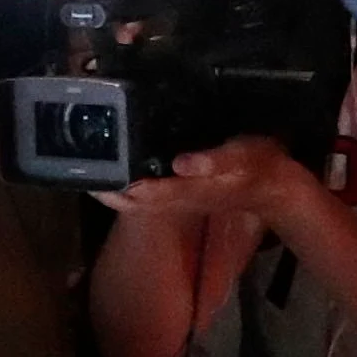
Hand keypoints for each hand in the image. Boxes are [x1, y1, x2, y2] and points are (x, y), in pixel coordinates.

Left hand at [99, 134, 318, 223]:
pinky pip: (148, 186)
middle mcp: (176, 196)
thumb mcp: (243, 157)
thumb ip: (214, 161)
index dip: (112, 191)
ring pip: (135, 196)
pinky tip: (121, 160)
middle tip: (78, 164)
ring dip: (113, 183)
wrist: (277, 188)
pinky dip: (130, 175)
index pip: (139, 196)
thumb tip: (181, 164)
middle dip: (104, 187)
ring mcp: (177, 194)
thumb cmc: (260, 167)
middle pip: (129, 199)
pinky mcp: (182, 187)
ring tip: (89, 160)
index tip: (88, 177)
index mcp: (185, 190)